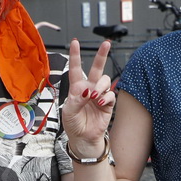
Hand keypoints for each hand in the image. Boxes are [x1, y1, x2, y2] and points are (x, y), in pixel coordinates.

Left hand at [61, 38, 114, 153]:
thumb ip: (76, 99)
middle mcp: (89, 88)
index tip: (75, 42)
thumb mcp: (69, 112)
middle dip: (102, 55)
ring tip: (95, 96)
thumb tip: (87, 90)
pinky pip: (111, 94)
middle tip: (106, 43)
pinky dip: (106, 97)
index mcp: (76, 88)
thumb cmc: (73, 124)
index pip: (76, 69)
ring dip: (100, 86)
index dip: (75, 55)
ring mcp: (99, 95)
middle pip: (97, 68)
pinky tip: (100, 103)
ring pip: (104, 80)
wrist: (83, 138)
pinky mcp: (108, 103)